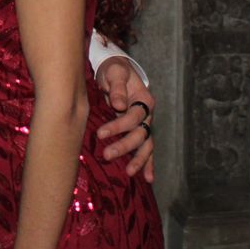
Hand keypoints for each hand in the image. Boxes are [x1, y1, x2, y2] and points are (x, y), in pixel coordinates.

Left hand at [94, 56, 155, 182]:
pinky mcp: (139, 132)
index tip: (100, 133)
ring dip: (138, 160)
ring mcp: (145, 125)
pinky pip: (147, 149)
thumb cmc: (114, 70)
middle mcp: (148, 114)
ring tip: (129, 172)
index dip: (118, 127)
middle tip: (107, 155)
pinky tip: (149, 178)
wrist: (116, 71)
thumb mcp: (115, 72)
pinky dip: (148, 164)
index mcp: (144, 99)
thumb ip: (118, 87)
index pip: (133, 117)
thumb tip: (120, 105)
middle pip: (140, 134)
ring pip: (146, 145)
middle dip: (124, 146)